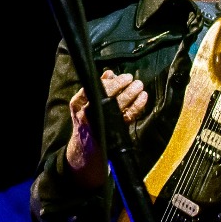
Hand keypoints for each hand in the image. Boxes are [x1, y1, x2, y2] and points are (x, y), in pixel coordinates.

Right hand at [65, 69, 147, 188]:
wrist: (85, 148)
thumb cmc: (86, 120)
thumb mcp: (83, 103)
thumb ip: (96, 88)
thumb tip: (110, 73)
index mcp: (77, 103)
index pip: (95, 88)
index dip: (109, 81)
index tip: (119, 75)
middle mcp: (87, 113)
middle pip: (107, 96)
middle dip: (121, 85)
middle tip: (132, 79)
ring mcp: (101, 123)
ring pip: (119, 105)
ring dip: (131, 94)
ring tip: (139, 86)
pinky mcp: (113, 131)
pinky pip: (128, 116)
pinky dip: (137, 106)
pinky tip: (143, 98)